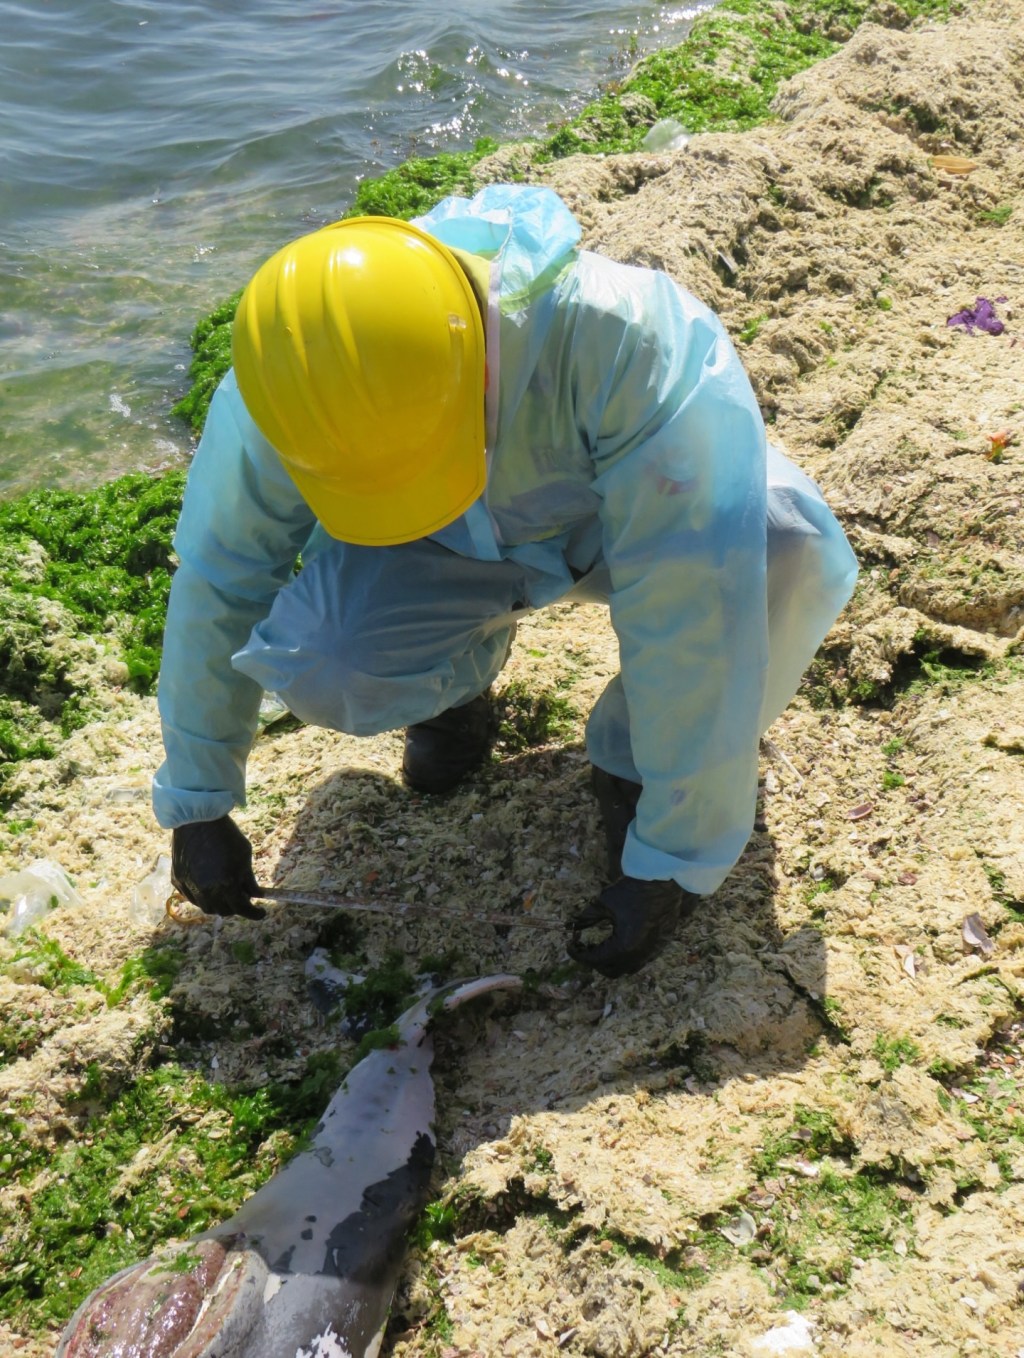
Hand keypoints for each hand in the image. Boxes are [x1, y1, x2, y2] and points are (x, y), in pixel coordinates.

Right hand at [171, 816, 264, 919]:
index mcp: (226, 885)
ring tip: (226, 894)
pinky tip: (209, 887)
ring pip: (206, 907)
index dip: (253, 913)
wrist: (197, 819)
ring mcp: (189, 887)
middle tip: (243, 900)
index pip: (242, 909)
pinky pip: (191, 896)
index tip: (261, 912)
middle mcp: (207, 891)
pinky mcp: (178, 880)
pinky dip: (202, 896)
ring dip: (218, 905)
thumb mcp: (245, 856)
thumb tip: (255, 895)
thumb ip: (249, 879)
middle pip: (223, 911)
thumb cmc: (226, 835)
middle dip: (236, 908)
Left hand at [567, 876, 692, 977]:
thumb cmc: (632, 890)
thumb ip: (587, 917)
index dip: (578, 954)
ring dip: (612, 961)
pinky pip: (642, 959)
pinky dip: (628, 956)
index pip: (595, 960)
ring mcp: (653, 952)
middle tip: (585, 946)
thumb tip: (572, 925)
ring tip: (602, 945)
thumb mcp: (604, 902)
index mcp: (623, 947)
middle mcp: (638, 955)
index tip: (570, 945)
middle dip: (594, 961)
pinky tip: (621, 941)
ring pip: (628, 968)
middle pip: (611, 971)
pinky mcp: (662, 945)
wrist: (662, 881)